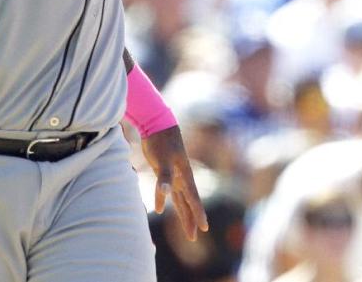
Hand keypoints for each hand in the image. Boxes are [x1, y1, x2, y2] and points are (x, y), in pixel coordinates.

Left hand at [140, 125, 208, 240]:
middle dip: (191, 220)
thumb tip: (165, 195)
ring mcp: (173, 174)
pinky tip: (161, 209)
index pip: (193, 198)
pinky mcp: (163, 172)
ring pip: (180, 199)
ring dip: (183, 214)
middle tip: (194, 237)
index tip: (204, 228)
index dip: (198, 213)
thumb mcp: (162, 160)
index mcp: (184, 175)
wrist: (156, 124)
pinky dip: (167, 201)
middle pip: (188, 202)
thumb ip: (164, 178)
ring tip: (187, 230)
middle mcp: (181, 176)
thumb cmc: (161, 141)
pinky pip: (168, 192)